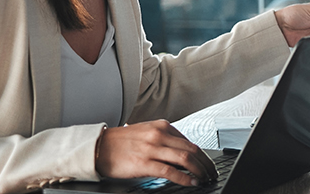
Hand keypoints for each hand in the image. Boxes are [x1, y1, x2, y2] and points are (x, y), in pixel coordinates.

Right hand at [94, 120, 216, 185]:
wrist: (98, 147)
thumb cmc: (120, 142)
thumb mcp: (146, 133)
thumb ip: (165, 139)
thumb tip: (183, 153)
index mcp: (161, 126)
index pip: (190, 142)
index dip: (203, 155)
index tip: (208, 164)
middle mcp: (159, 135)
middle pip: (192, 150)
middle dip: (206, 164)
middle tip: (212, 173)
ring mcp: (152, 149)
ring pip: (185, 159)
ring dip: (199, 171)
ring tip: (204, 178)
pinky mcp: (144, 163)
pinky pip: (170, 172)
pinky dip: (184, 178)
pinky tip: (191, 182)